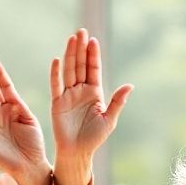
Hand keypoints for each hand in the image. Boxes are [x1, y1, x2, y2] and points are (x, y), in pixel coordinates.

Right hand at [49, 28, 131, 175]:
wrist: (77, 152)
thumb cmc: (94, 138)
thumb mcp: (109, 120)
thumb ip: (117, 102)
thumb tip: (130, 85)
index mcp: (94, 93)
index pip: (93, 70)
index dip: (93, 55)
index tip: (93, 40)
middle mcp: (80, 91)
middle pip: (80, 65)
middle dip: (81, 48)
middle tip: (81, 31)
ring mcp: (68, 95)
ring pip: (69, 71)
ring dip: (70, 55)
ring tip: (72, 39)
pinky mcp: (57, 103)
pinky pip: (56, 85)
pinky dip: (56, 73)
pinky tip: (57, 60)